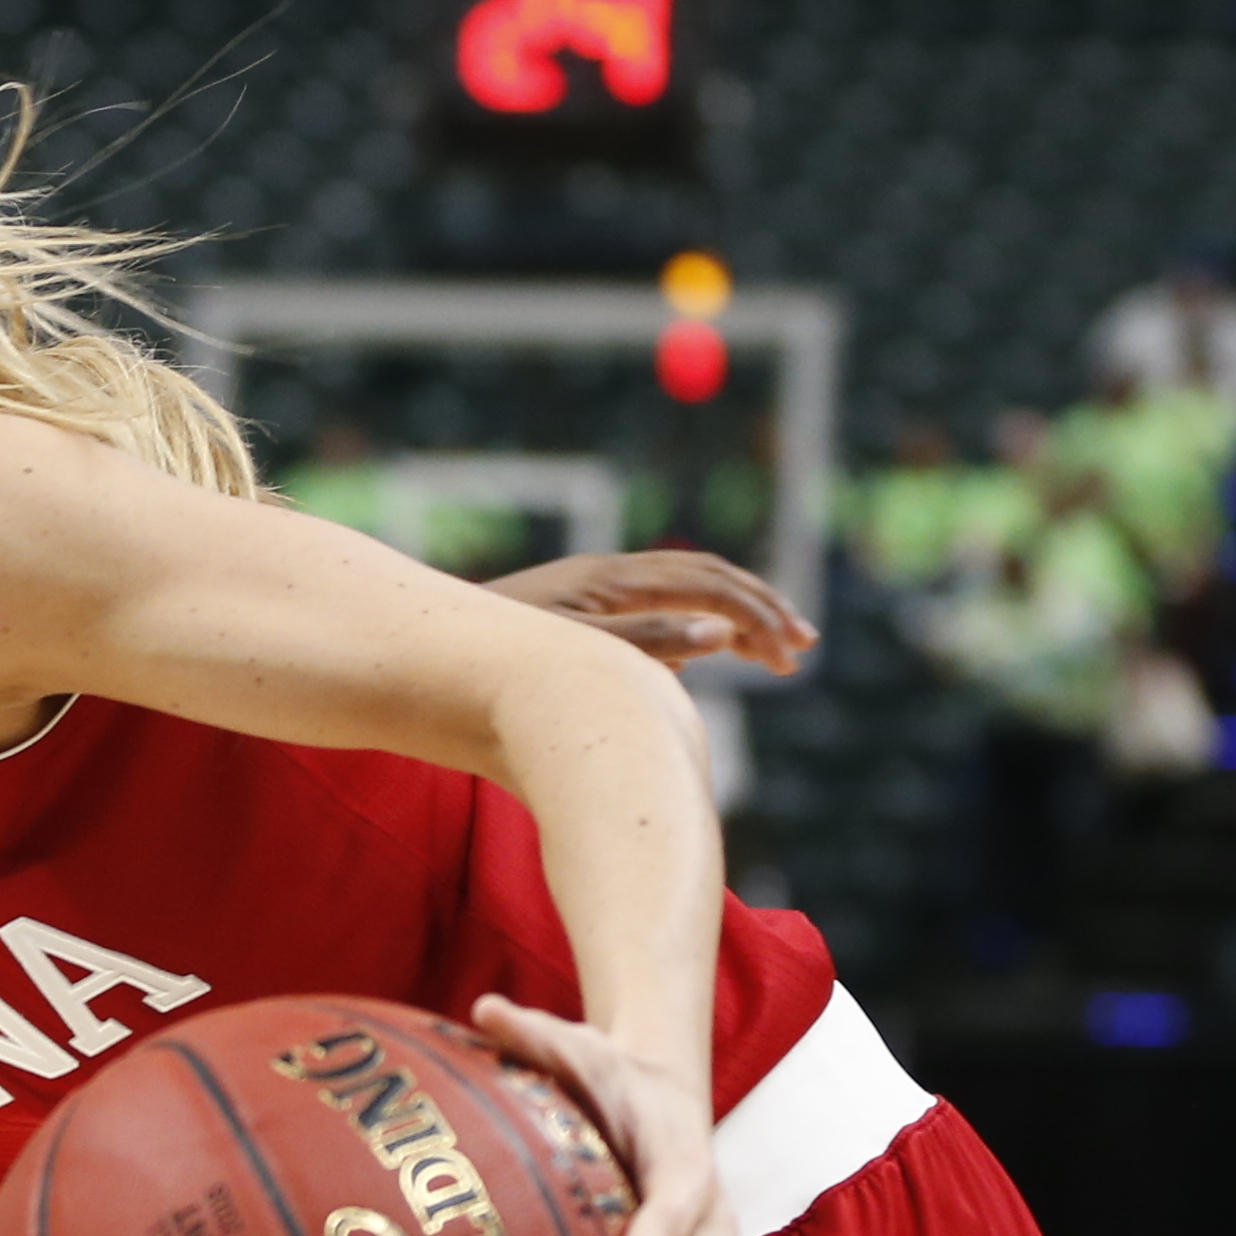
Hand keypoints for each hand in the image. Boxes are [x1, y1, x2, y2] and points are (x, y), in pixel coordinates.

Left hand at [485, 550, 818, 674]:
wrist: (434, 651)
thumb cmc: (500, 659)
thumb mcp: (577, 655)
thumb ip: (650, 644)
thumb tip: (721, 636)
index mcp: (615, 581)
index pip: (708, 585)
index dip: (756, 613)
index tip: (792, 650)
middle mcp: (613, 576)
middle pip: (708, 577)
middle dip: (759, 607)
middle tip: (801, 647)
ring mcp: (602, 590)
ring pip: (688, 590)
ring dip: (735, 616)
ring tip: (775, 654)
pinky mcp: (590, 609)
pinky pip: (660, 607)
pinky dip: (697, 627)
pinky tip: (711, 656)